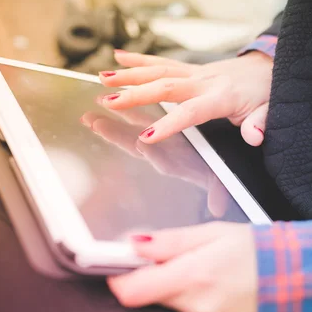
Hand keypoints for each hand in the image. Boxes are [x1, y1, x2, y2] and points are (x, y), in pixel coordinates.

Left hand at [80, 110, 230, 216]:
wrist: (214, 168)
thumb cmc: (218, 172)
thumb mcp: (221, 181)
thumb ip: (217, 193)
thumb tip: (217, 208)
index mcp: (179, 166)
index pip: (164, 161)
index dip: (153, 154)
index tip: (143, 145)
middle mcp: (164, 155)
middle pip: (137, 147)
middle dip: (117, 136)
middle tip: (96, 125)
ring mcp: (157, 145)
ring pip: (131, 134)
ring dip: (112, 124)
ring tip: (90, 116)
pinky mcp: (156, 134)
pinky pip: (137, 122)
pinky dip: (124, 112)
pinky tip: (108, 103)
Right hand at [99, 50, 272, 145]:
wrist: (270, 67)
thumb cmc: (266, 94)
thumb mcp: (269, 111)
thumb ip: (259, 124)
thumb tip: (254, 137)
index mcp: (221, 97)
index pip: (191, 111)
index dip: (168, 124)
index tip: (146, 137)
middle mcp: (204, 81)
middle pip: (166, 87)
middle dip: (136, 95)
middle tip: (109, 103)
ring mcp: (196, 72)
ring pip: (159, 71)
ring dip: (130, 75)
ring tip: (103, 79)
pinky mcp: (192, 68)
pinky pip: (163, 62)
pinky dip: (141, 59)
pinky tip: (119, 57)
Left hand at [107, 222, 257, 311]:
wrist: (301, 277)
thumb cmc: (259, 250)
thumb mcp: (214, 233)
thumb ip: (171, 241)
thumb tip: (135, 244)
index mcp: (193, 276)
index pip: (132, 291)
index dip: (118, 280)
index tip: (118, 271)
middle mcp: (200, 308)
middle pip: (155, 300)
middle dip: (161, 283)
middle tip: (185, 267)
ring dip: (186, 299)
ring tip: (213, 282)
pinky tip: (224, 299)